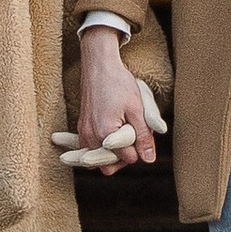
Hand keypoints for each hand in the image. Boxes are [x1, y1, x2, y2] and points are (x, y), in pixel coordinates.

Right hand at [66, 23, 158, 169]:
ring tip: (124, 133)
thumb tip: (149, 159)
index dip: (139, 149)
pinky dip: (102, 146)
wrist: (99, 66)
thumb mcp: (137, 109)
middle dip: (124, 157)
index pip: (128, 158)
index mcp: (105, 133)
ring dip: (113, 152)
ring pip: (99, 159)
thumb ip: (143, 137)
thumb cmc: (119, 84)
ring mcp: (84, 133)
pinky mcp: (81, 129)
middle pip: (109, 165)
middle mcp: (90, 137)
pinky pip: (91, 148)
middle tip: (133, 137)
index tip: (141, 133)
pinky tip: (113, 133)